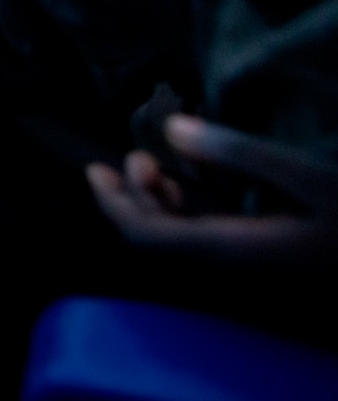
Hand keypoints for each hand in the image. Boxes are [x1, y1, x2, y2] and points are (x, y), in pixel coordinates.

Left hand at [87, 114, 337, 269]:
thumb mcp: (307, 179)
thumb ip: (238, 153)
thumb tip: (172, 128)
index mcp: (231, 253)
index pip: (146, 238)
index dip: (113, 205)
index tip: (93, 169)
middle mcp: (232, 270)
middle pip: (159, 243)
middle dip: (132, 201)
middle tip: (121, 160)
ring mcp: (251, 272)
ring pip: (185, 243)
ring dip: (162, 206)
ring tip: (152, 163)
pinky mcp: (269, 267)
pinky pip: (212, 244)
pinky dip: (193, 215)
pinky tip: (192, 186)